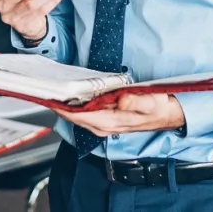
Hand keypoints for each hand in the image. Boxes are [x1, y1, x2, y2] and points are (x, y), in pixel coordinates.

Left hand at [51, 94, 185, 136]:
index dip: (61, 106)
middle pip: (73, 115)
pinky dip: (74, 103)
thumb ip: (136, 101)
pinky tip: (70, 93)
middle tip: (43, 87)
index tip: (48, 96)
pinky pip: (84, 111)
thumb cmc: (160, 109)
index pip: (78, 115)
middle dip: (58, 103)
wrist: (169, 115)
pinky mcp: (106, 118)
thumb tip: (121, 99)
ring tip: (52, 88)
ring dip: (65, 103)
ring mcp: (103, 123)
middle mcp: (103, 125)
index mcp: (110, 122)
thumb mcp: (151, 103)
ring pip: (77, 114)